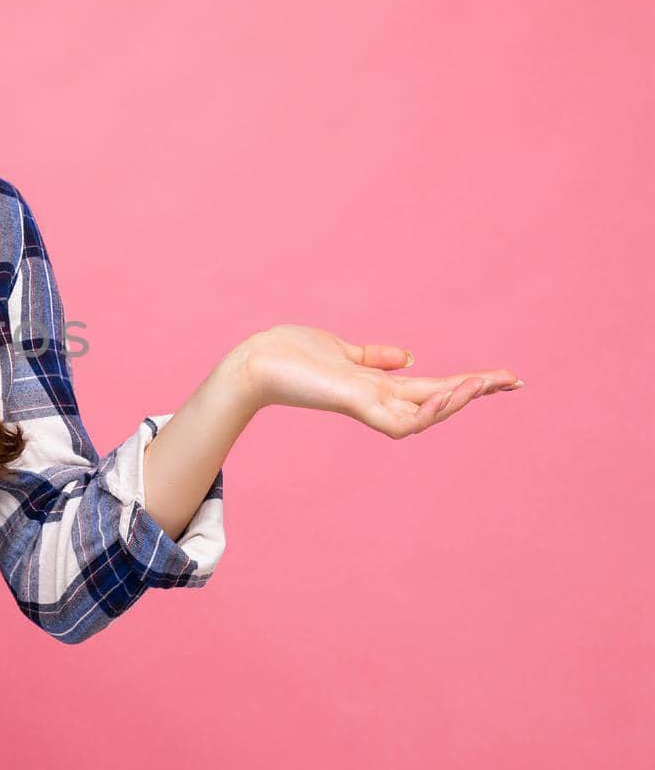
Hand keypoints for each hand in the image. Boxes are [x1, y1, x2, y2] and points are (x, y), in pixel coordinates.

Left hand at [237, 324, 522, 439]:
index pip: (434, 386)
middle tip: (515, 380)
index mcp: (379, 386)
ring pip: (426, 414)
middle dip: (478, 391)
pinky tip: (447, 392)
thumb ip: (376, 357)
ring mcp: (367, 404)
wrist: (254, 362)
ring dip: (457, 399)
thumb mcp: (342, 350)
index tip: (504, 377)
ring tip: (483, 383)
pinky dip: (426, 409)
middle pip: (439, 400)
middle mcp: (378, 399)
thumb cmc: (290, 354)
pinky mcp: (353, 403)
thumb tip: (409, 357)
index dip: (468, 383)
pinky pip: (400, 419)